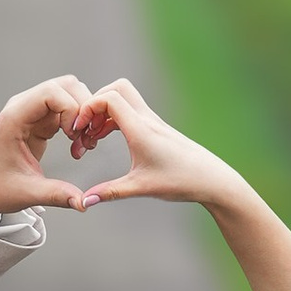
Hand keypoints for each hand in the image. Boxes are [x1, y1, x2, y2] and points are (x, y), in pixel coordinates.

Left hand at [0, 75, 104, 224]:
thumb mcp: (27, 192)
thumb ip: (57, 195)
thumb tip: (84, 202)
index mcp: (14, 117)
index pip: (51, 92)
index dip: (71, 108)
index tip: (75, 134)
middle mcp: (23, 108)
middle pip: (64, 86)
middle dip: (82, 109)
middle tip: (85, 138)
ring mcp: (32, 113)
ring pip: (68, 95)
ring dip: (82, 115)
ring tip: (82, 143)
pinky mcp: (39, 122)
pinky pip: (65, 110)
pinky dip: (77, 124)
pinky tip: (76, 145)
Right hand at [53, 77, 242, 210]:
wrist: (212, 179)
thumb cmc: (181, 182)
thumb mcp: (141, 187)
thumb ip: (109, 192)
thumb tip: (83, 202)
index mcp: (141, 129)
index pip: (108, 98)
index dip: (88, 108)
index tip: (78, 130)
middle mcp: (147, 120)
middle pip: (115, 88)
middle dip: (94, 104)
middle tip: (84, 129)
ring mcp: (153, 122)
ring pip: (123, 99)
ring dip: (103, 113)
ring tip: (92, 138)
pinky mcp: (156, 128)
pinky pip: (129, 112)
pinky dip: (113, 119)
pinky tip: (105, 139)